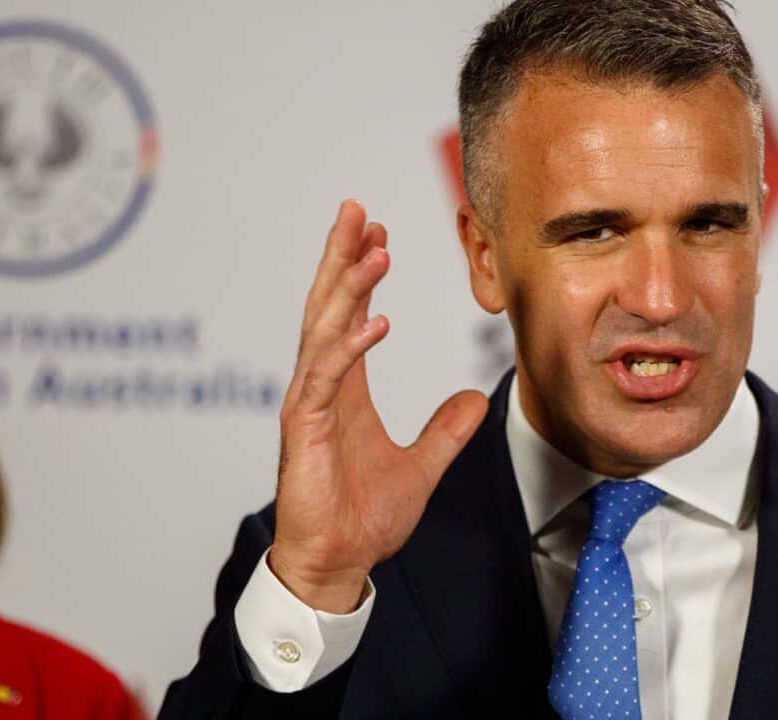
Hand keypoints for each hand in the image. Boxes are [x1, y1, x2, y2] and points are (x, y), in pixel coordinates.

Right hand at [269, 200, 488, 612]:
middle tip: (357, 210)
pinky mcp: (302, 430)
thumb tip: (474, 400)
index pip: (351, 316)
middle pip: (329, 307)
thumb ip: (445, 430)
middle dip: (342, 256)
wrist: (338, 563)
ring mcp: (308, 405)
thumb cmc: (364, 518)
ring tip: (374, 251)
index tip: (379, 236)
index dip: (362, 275)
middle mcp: (322, 386)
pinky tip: (375, 322)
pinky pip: (326, 378)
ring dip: (348, 288)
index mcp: (344, 389)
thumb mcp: (422, 466)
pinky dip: (349, 348)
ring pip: (324, 330)